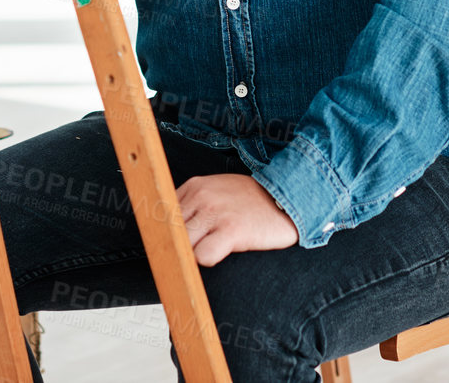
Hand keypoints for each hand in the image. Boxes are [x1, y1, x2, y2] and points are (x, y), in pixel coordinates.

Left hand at [176, 173, 298, 266]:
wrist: (288, 198)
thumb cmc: (251, 202)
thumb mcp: (217, 192)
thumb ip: (193, 206)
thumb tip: (168, 233)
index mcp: (195, 187)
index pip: (161, 216)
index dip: (165, 235)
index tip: (170, 247)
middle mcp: (201, 197)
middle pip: (169, 232)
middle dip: (175, 248)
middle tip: (184, 259)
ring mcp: (215, 213)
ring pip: (182, 246)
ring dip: (191, 256)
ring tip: (206, 255)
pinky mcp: (231, 230)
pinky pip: (202, 256)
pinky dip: (208, 261)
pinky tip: (221, 255)